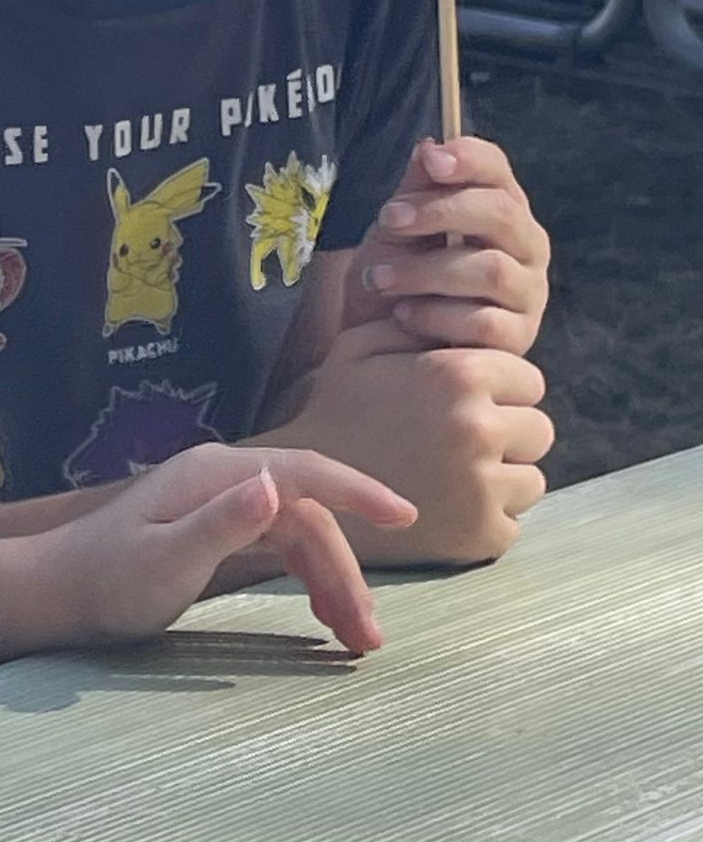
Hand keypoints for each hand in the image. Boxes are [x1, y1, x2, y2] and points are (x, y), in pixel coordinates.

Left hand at [0, 441, 416, 661]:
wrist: (57, 594)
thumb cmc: (105, 581)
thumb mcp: (164, 561)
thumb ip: (220, 525)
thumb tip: (276, 483)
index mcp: (215, 475)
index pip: (304, 472)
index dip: (359, 491)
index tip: (407, 517)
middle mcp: (224, 481)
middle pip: (309, 517)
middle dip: (346, 572)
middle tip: (368, 638)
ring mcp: (221, 504)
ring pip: (300, 536)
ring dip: (332, 582)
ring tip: (355, 639)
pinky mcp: (217, 530)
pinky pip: (280, 549)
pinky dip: (307, 580)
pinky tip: (322, 614)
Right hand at [276, 317, 550, 566]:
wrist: (303, 492)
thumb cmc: (335, 412)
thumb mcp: (361, 347)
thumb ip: (417, 323)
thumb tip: (456, 307)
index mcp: (458, 375)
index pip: (528, 379)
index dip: (499, 389)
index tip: (463, 403)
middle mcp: (479, 427)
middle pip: (538, 429)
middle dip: (507, 433)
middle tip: (459, 442)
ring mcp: (484, 486)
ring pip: (531, 478)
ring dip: (501, 477)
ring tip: (451, 475)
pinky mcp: (483, 534)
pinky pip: (513, 521)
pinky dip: (486, 517)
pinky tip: (445, 507)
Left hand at [342, 137, 549, 355]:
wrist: (386, 345)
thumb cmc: (398, 278)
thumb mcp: (395, 232)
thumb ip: (415, 192)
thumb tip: (429, 147)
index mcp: (499, 209)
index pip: (497, 171)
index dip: (469, 159)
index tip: (431, 161)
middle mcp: (525, 247)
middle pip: (500, 214)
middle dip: (440, 211)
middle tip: (388, 219)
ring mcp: (527, 294)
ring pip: (491, 270)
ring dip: (426, 270)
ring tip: (379, 277)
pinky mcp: (517, 339)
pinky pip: (484, 323)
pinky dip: (436, 315)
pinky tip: (403, 315)